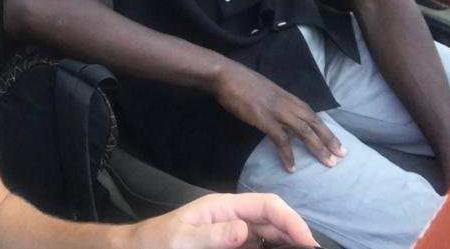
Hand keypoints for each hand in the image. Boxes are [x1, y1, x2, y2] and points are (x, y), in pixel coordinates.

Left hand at [127, 193, 315, 248]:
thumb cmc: (159, 241)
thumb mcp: (182, 239)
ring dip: (288, 241)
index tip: (308, 241)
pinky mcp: (231, 245)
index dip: (290, 219)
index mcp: (223, 206)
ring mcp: (232, 230)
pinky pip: (259, 244)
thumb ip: (213, 235)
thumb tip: (245, 229)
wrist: (141, 247)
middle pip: (273, 218)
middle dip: (295, 231)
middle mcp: (232, 216)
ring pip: (270, 232)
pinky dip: (275, 248)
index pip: (266, 204)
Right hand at [211, 60, 345, 172]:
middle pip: (314, 123)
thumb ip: (277, 103)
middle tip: (342, 155)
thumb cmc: (242, 82)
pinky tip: (292, 167)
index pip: (312, 114)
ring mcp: (276, 111)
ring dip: (317, 147)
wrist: (227, 75)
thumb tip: (282, 115)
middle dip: (329, 139)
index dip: (326, 129)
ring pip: (303, 131)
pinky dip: (288, 154)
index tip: (337, 142)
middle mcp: (287, 103)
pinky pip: (280, 139)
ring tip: (328, 163)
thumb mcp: (267, 91)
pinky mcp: (264, 119)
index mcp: (288, 97)